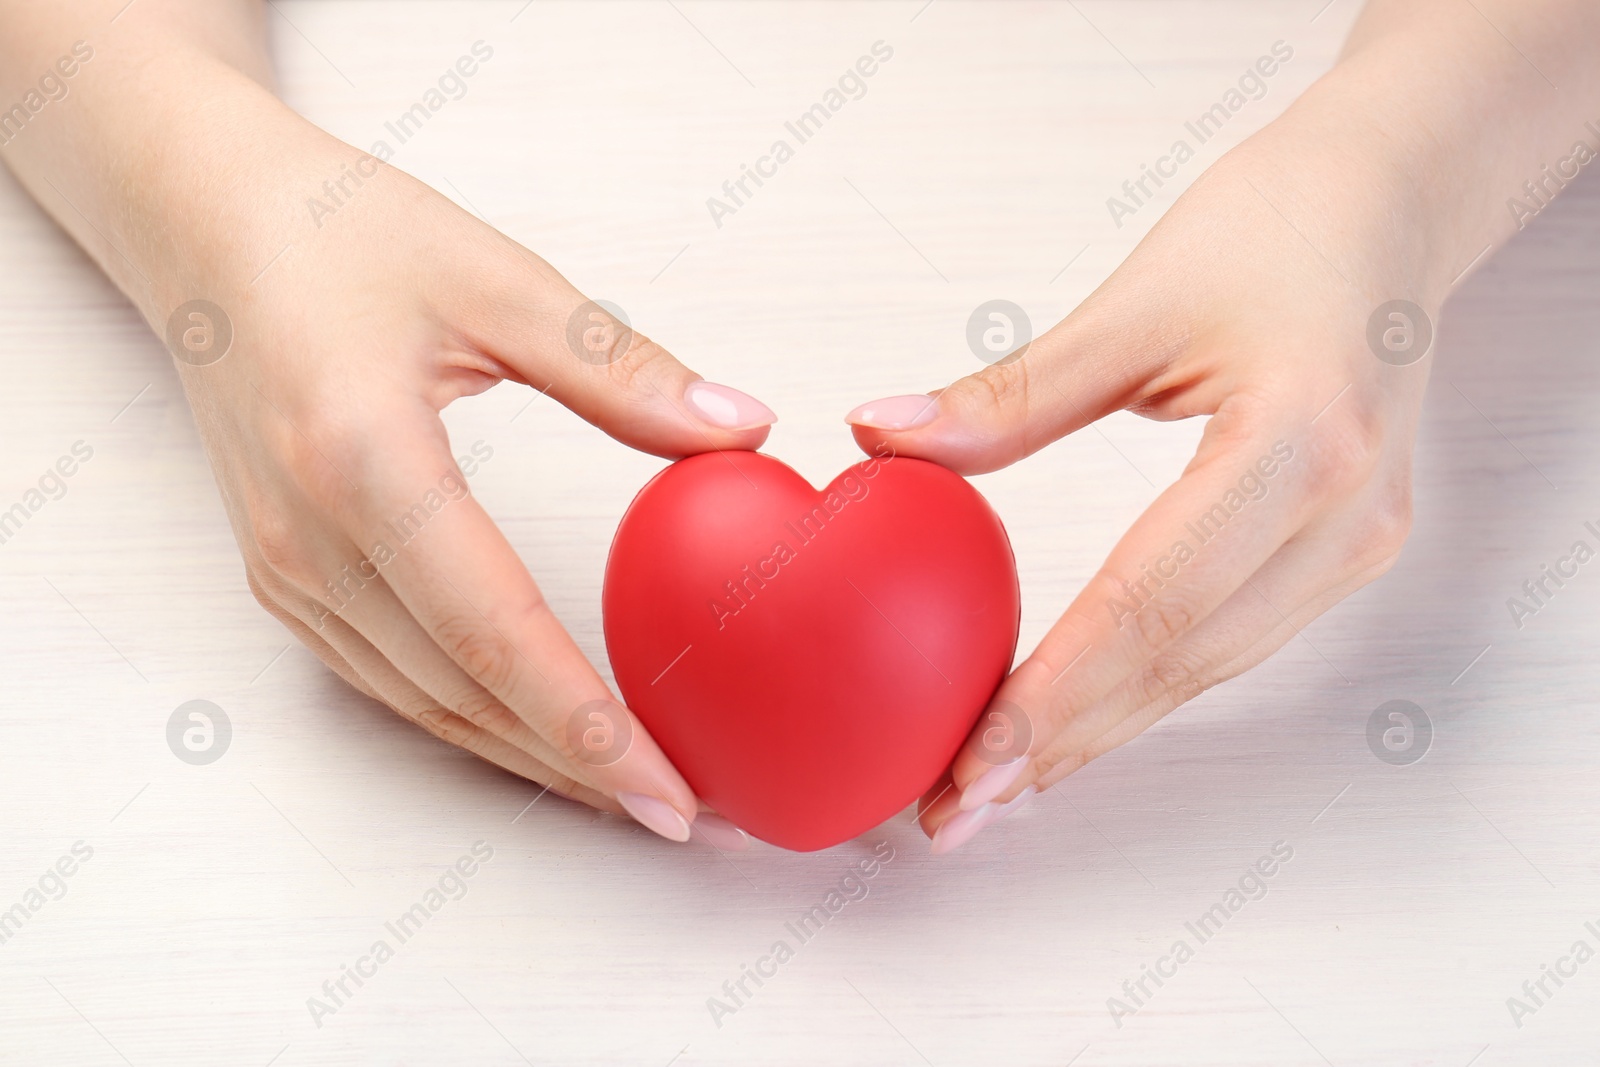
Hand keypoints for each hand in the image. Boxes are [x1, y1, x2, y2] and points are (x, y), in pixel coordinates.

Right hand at [166, 124, 772, 844]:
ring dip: (530, 758)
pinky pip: (389, 678)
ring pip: (424, 704)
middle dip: (580, 769)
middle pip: (463, 694)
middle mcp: (310, 539)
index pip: (495, 634)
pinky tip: (540, 733)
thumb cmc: (339, 235)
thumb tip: (740, 429)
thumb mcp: (496, 279)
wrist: (209, 227)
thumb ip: (620, 368)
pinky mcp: (283, 576)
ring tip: (631, 792)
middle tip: (687, 813)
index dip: (586, 726)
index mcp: (363, 462)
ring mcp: (285, 569)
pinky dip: (472, 719)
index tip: (670, 787)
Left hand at [846, 103, 1434, 852]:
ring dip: (1100, 732)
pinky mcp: (1345, 549)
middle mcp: (1346, 514)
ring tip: (999, 787)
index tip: (971, 759)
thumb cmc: (1275, 227)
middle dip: (1062, 744)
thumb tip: (882, 438)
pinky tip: (1078, 718)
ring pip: (1208, 669)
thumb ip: (1009, 394)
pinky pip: (1230, 641)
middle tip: (959, 808)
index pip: (1153, 601)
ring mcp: (1359, 541)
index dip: (1055, 692)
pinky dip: (1146, 687)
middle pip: (1180, 660)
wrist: (1386, 205)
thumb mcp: (1133, 303)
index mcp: (1299, 442)